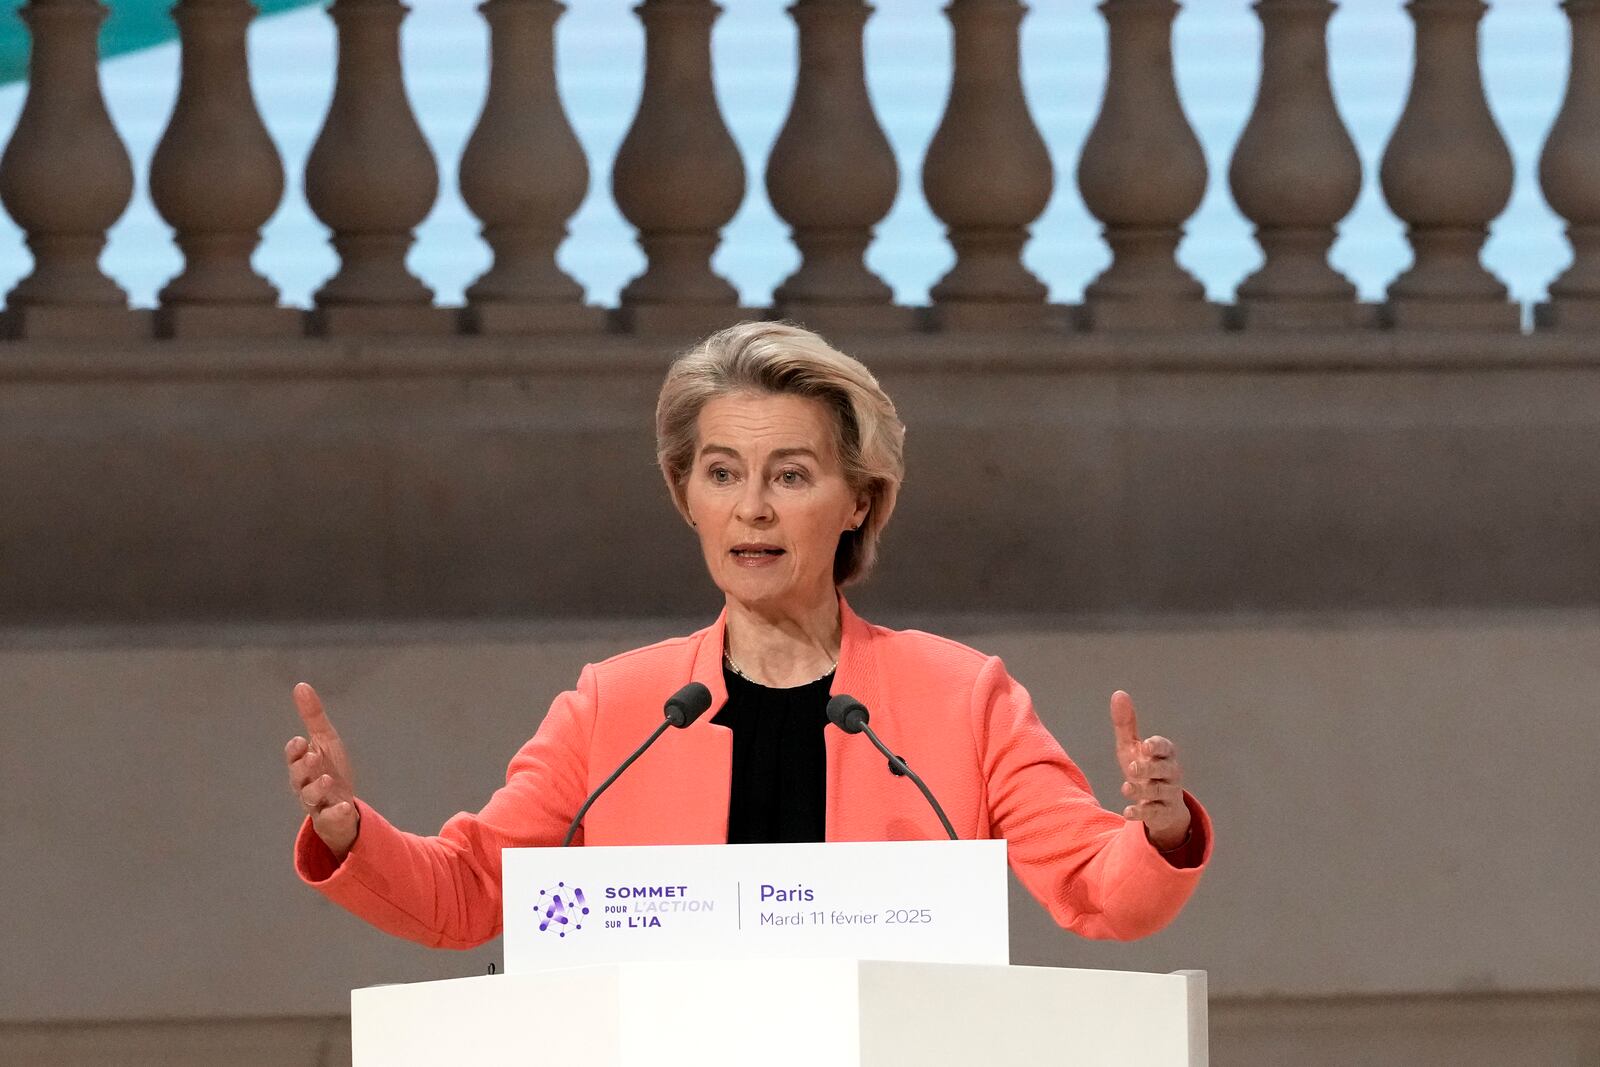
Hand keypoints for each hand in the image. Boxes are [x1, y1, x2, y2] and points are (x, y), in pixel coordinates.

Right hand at [285, 682, 359, 858]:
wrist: (343, 804)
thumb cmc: (329, 768)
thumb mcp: (325, 741)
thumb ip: (312, 716)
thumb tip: (300, 685)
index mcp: (303, 766)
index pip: (293, 758)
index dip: (294, 751)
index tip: (300, 741)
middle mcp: (305, 785)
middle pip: (298, 778)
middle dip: (303, 768)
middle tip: (313, 757)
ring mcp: (318, 804)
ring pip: (310, 798)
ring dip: (317, 788)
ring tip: (328, 779)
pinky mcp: (330, 819)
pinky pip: (331, 818)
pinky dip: (337, 812)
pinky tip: (345, 806)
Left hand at [1110, 690, 1190, 850]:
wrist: (1160, 807)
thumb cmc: (1145, 770)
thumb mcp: (1132, 747)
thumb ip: (1126, 724)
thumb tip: (1118, 693)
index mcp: (1164, 755)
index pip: (1165, 748)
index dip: (1157, 746)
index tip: (1146, 745)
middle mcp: (1170, 774)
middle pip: (1165, 770)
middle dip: (1150, 768)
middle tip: (1133, 767)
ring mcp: (1169, 795)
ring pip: (1160, 792)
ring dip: (1143, 790)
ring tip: (1126, 787)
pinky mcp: (1163, 813)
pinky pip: (1155, 814)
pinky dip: (1142, 813)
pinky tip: (1127, 811)